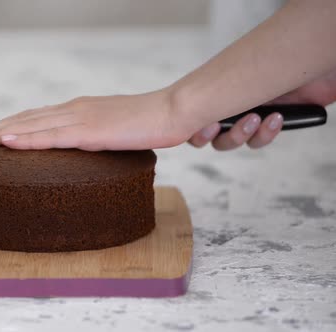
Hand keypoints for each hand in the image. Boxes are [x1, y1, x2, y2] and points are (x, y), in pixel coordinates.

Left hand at [0, 90, 194, 150]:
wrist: (173, 112)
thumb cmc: (146, 124)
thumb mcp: (111, 131)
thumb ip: (91, 138)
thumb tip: (78, 151)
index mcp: (75, 111)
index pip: (33, 117)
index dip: (6, 124)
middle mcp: (72, 110)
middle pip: (24, 119)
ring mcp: (80, 119)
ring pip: (31, 126)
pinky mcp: (92, 132)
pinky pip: (54, 137)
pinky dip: (28, 139)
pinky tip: (8, 142)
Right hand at [189, 68, 335, 149]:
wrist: (314, 62)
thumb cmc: (267, 66)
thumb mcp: (226, 88)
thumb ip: (198, 106)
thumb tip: (174, 119)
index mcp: (209, 88)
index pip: (188, 115)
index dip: (193, 129)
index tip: (205, 126)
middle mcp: (225, 99)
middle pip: (207, 134)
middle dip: (216, 135)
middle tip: (221, 126)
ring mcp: (249, 109)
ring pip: (232, 139)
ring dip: (241, 135)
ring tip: (256, 119)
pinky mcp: (272, 117)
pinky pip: (259, 139)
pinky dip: (266, 134)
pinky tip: (276, 119)